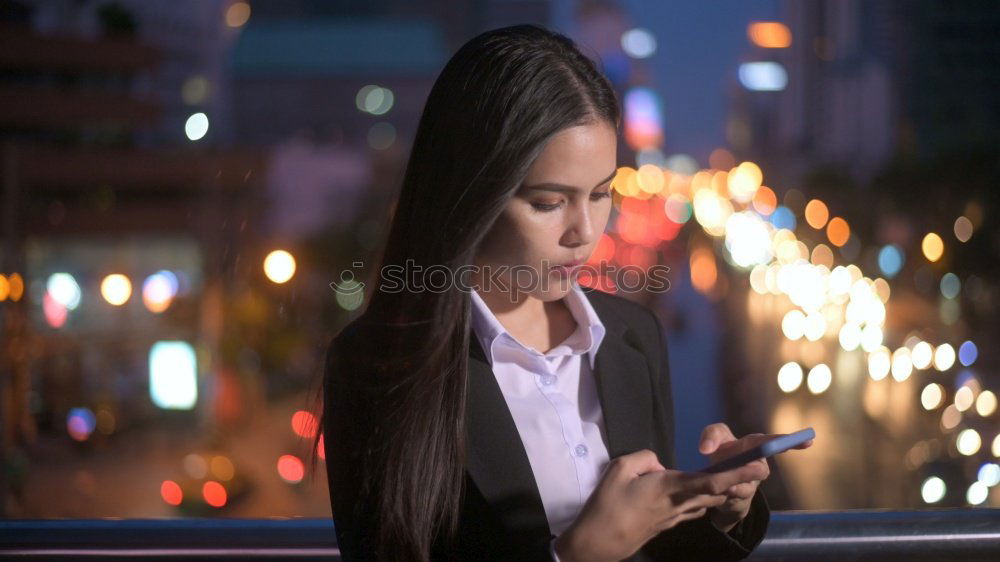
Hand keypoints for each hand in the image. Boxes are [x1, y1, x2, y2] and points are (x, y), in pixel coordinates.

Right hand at [553, 448, 768, 561]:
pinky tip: (698, 493)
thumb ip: (644, 458)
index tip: (760, 464)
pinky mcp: (668, 524)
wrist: (599, 542)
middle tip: (758, 466)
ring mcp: (675, 517)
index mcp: (670, 487)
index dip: (739, 472)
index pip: (713, 479)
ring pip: (708, 501)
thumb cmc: (607, 505)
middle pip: (718, 492)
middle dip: (739, 480)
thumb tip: (659, 463)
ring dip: (724, 490)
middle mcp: (680, 503)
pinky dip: (704, 498)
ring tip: (734, 477)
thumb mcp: (619, 469)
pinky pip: (694, 508)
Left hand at [698, 423, 813, 532]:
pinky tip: (722, 491)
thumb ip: (711, 435)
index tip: (809, 441)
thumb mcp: (714, 436)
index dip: (790, 441)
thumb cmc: (721, 452)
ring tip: (726, 482)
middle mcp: (758, 467)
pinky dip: (726, 493)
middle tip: (753, 469)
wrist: (714, 481)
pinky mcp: (740, 501)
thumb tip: (705, 450)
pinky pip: (734, 498)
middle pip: (760, 470)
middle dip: (753, 470)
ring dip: (734, 483)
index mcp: (754, 447)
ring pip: (745, 487)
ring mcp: (751, 486)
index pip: (774, 442)